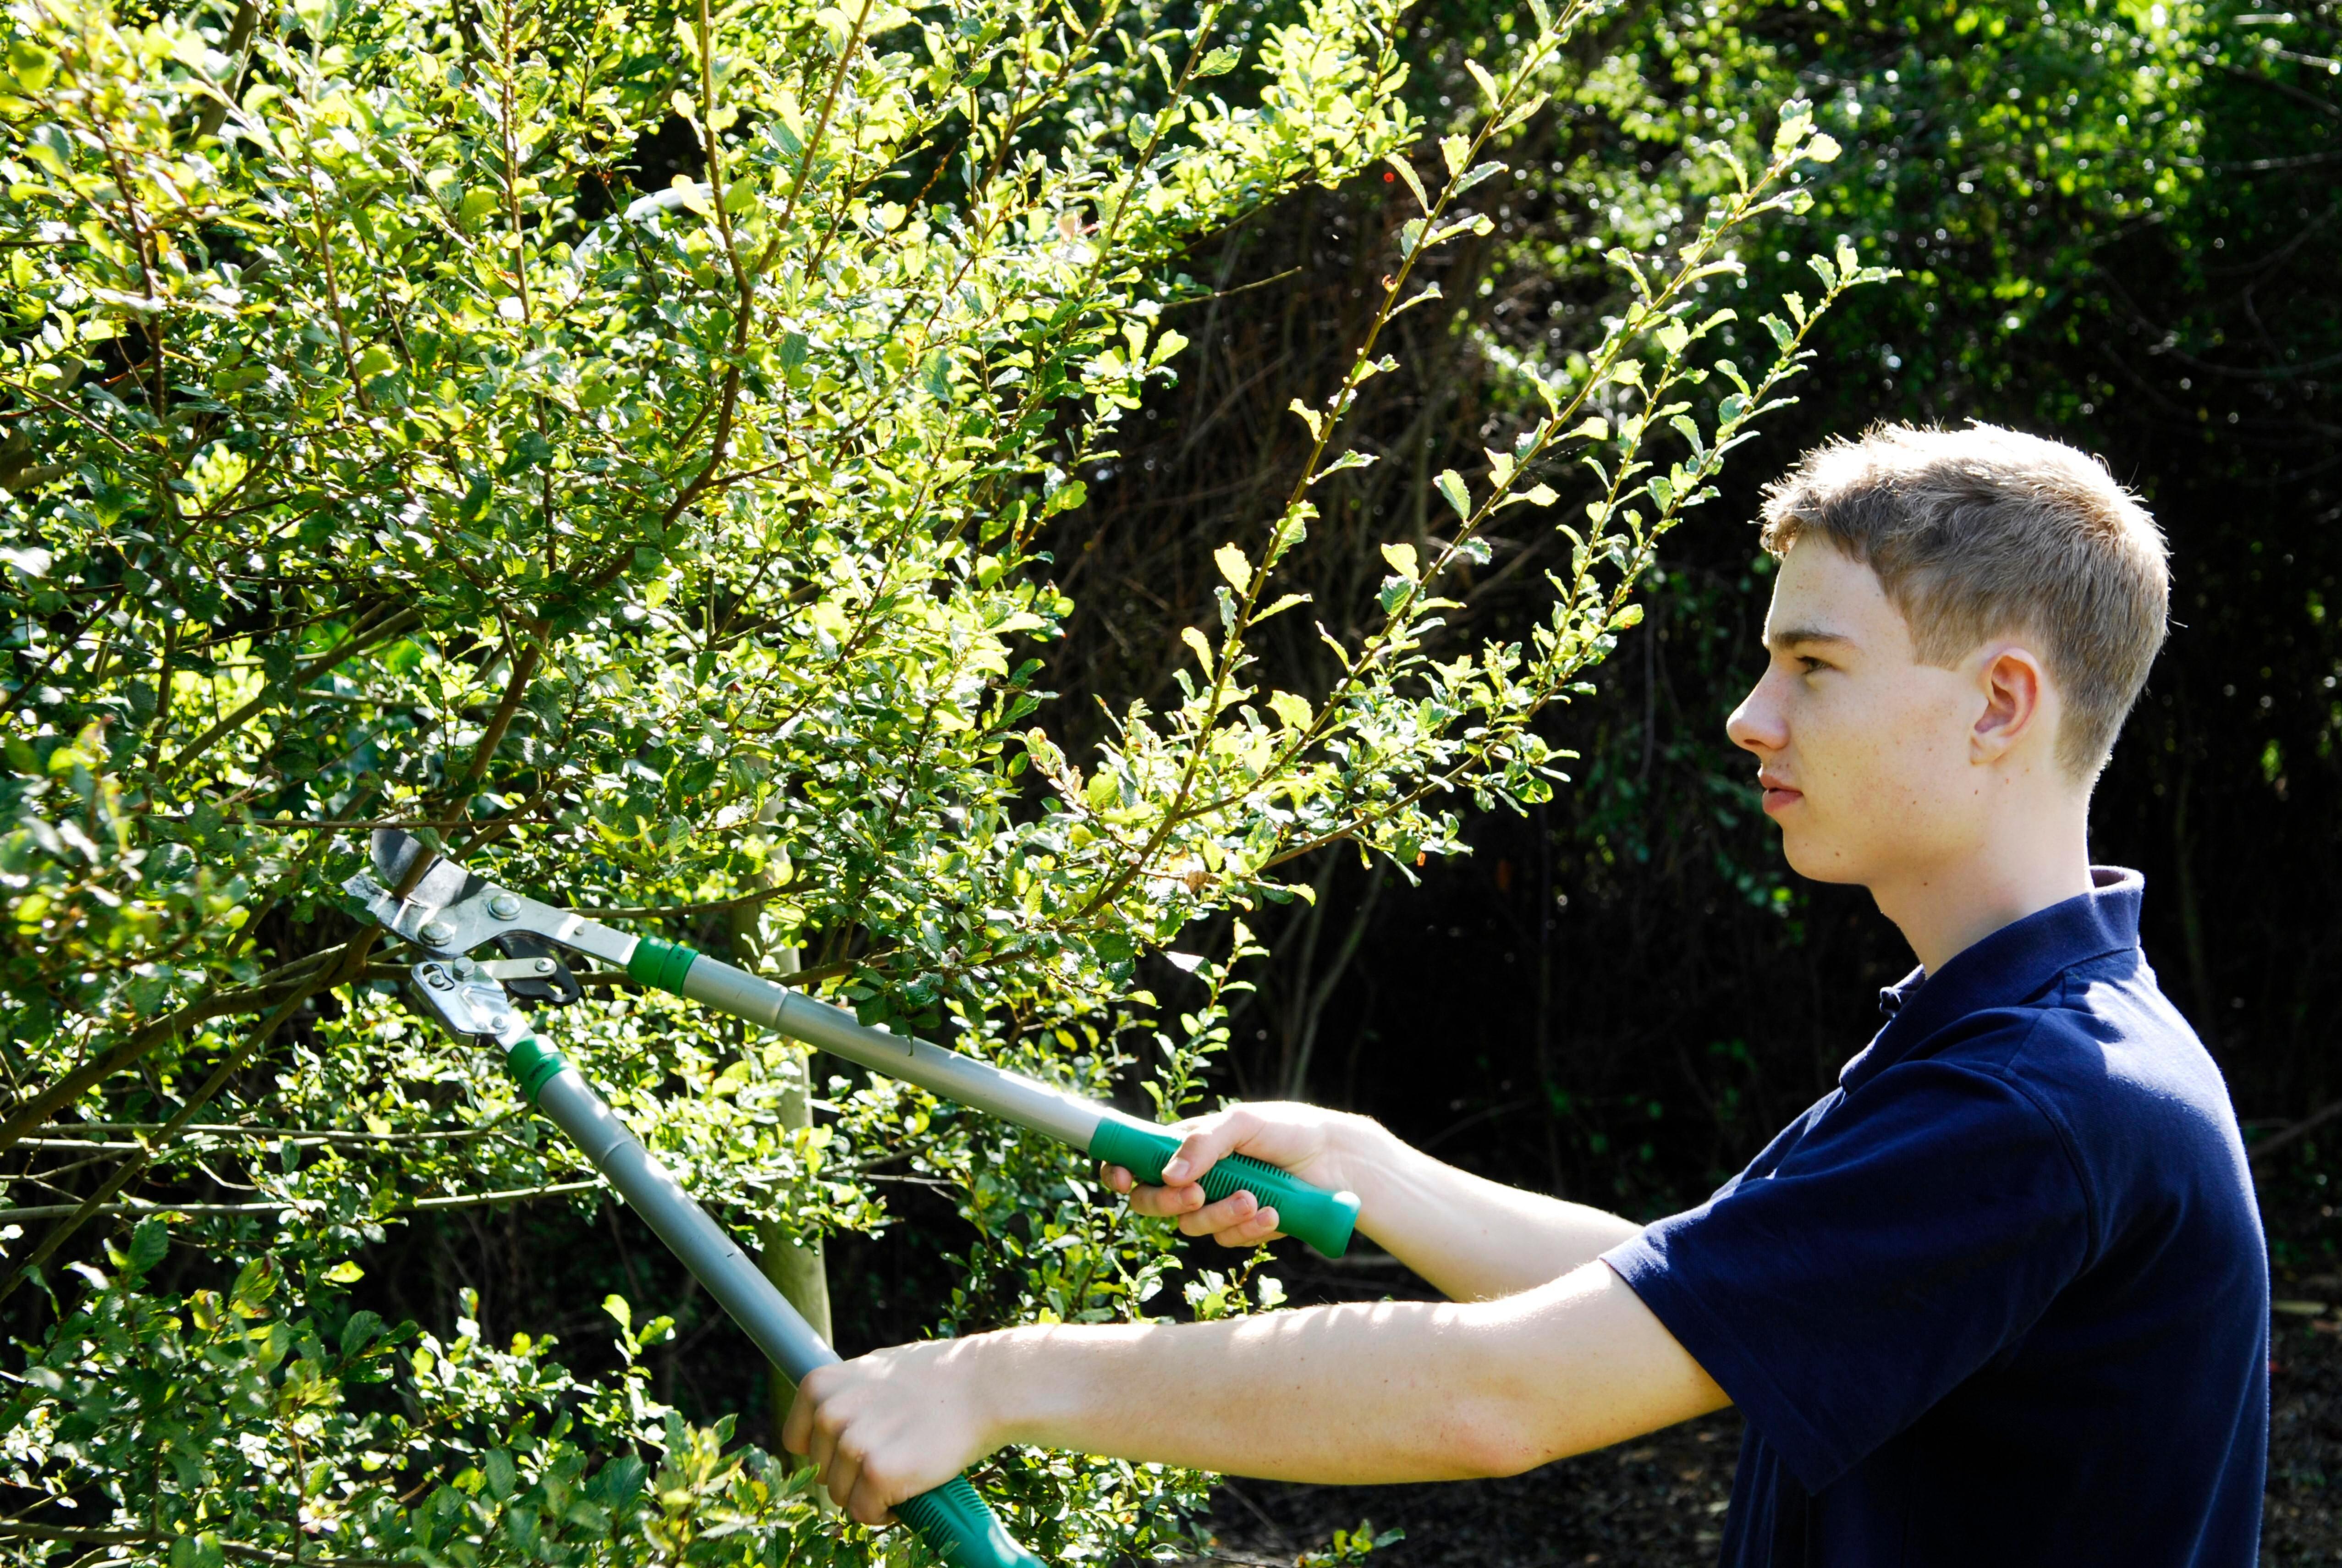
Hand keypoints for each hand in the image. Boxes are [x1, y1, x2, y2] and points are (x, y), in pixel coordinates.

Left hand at [780, 1337, 1000, 1525]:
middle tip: (892, 1451)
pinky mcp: (877, 1473)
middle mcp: (829, 1413)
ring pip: (841, 1496)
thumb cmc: (935, 1377)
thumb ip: (845, 1395)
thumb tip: (823, 1420)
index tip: (858, 1446)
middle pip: (821, 1471)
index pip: (797, 1441)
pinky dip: (884, 1511)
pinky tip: (910, 1487)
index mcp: (820, 1384)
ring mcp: (852, 1444)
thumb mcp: (875, 1371)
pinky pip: (864, 1512)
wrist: (985, 1386)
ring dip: (869, 1492)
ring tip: (905, 1465)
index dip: (828, 1450)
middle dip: (851, 1472)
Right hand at [1102, 1101, 1365, 1248]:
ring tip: (1254, 1199)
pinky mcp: (1242, 1228)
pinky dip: (1248, 1229)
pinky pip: (1227, 1240)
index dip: (1118, 1172)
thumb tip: (1167, 1175)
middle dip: (1169, 1203)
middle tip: (1197, 1195)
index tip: (1119, 1179)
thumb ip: (1202, 1143)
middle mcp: (1196, 1177)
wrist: (1335, 1159)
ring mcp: (1216, 1204)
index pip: (1136, 1159)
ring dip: (1220, 1215)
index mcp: (1186, 1145)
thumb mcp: (1242, 1123)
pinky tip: (1273, 1212)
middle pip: (1153, 1202)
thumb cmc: (1287, 1129)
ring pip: (1191, 1226)